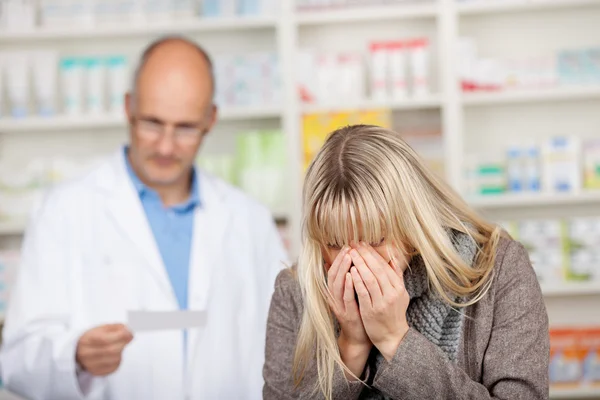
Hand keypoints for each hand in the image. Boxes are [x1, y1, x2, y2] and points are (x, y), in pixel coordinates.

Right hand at [76, 324, 133, 375]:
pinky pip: (114, 367)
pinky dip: (118, 360)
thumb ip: (116, 328)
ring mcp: (90, 365)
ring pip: (114, 359)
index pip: (105, 339)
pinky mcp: (97, 372)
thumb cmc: (95, 338)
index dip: (120, 336)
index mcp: (87, 340)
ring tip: (119, 346)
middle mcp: (86, 353)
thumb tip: (128, 332)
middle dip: (123, 343)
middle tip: (128, 338)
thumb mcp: (103, 328)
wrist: (80, 351)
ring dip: (121, 352)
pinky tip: (115, 355)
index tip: (129, 332)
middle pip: (110, 350)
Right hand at [326, 246, 370, 378]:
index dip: (339, 258)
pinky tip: (351, 276)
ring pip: (337, 285)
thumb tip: (352, 264)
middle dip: (340, 260)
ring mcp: (339, 306)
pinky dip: (347, 286)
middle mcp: (334, 298)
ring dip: (342, 270)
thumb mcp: (355, 295)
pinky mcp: (346, 314)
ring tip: (348, 257)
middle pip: (333, 275)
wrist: (359, 337)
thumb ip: (352, 280)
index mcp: (336, 292)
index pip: (334, 271)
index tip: (347, 246)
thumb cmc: (359, 313)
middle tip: (347, 248)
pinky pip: (345, 298)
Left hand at [349, 243, 409, 361]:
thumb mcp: (400, 294)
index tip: (362, 244)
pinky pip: (363, 293)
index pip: (384, 266)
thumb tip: (392, 258)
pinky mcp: (371, 311)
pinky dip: (357, 281)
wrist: (393, 337)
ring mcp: (382, 303)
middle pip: (377, 270)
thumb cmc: (394, 313)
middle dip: (364, 255)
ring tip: (351, 254)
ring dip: (359, 265)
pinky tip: (350, 271)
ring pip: (370, 279)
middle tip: (354, 244)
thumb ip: (396, 276)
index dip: (372, 253)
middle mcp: (392, 294)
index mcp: (398, 287)